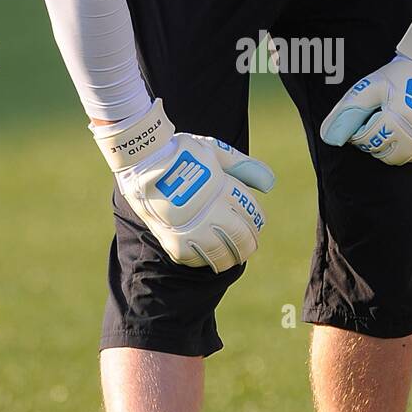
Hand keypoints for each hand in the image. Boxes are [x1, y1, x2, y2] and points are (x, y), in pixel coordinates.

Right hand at [92, 100, 274, 271]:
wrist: (141, 161)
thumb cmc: (180, 152)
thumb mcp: (214, 151)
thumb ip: (243, 166)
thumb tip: (270, 183)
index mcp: (223, 189)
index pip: (252, 213)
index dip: (257, 220)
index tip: (255, 223)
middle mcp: (210, 212)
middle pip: (242, 238)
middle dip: (249, 243)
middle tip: (249, 245)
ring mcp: (192, 230)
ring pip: (222, 255)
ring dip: (232, 258)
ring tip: (233, 257)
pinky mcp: (175, 243)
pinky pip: (197, 260)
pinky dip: (206, 260)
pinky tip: (208, 256)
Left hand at [319, 19, 411, 165]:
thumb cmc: (397, 77)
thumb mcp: (369, 87)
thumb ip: (347, 112)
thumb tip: (329, 140)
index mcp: (401, 115)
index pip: (367, 140)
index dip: (361, 130)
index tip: (368, 115)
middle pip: (384, 154)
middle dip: (376, 139)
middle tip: (381, 118)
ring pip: (401, 159)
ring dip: (392, 146)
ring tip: (395, 123)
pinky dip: (410, 147)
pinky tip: (410, 128)